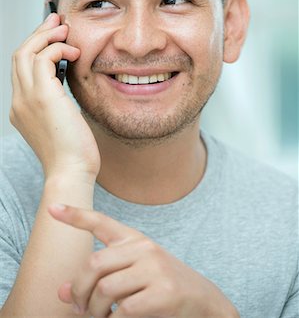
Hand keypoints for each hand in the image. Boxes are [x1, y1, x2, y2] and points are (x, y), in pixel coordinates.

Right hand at [10, 12, 100, 179]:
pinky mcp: (42, 97)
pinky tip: (74, 52)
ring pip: (26, 52)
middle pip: (19, 55)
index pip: (22, 68)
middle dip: (38, 33)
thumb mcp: (62, 123)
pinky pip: (42, 58)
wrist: (71, 172)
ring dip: (46, 35)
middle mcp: (19, 101)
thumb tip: (68, 88)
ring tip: (65, 29)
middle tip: (56, 19)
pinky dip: (57, 49)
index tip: (51, 33)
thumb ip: (59, 103)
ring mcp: (26, 99)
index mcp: (22, 108)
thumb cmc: (73, 152)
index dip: (35, 46)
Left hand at [49, 204, 239, 317]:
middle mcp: (144, 248)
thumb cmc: (161, 286)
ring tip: (98, 317)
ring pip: (105, 289)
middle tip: (79, 307)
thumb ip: (100, 277)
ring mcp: (155, 269)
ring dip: (94, 310)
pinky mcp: (164, 292)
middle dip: (79, 289)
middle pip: (93, 264)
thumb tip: (62, 292)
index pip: (102, 222)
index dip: (76, 215)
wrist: (203, 300)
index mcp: (135, 239)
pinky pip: (123, 310)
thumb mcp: (131, 275)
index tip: (53, 208)